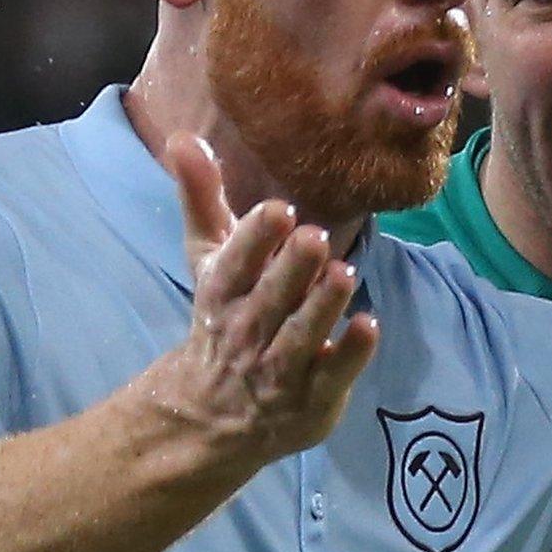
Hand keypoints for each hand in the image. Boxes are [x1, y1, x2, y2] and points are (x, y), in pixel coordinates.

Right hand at [138, 134, 378, 469]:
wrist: (214, 413)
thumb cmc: (223, 317)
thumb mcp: (210, 259)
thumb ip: (201, 198)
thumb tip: (183, 137)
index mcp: (222, 294)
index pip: (235, 265)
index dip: (255, 239)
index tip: (278, 211)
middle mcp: (248, 332)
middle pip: (270, 300)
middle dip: (291, 269)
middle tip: (315, 236)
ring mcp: (280, 369)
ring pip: (300, 337)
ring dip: (321, 307)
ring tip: (343, 272)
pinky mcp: (313, 397)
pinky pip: (333, 374)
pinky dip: (350, 353)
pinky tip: (368, 324)